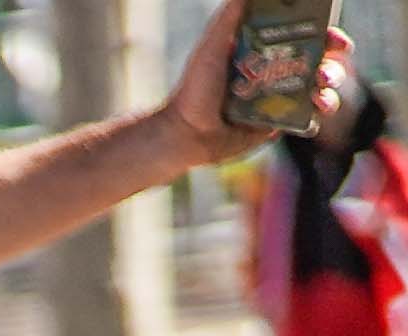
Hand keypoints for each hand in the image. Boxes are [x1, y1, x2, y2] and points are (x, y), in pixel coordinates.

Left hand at [172, 0, 350, 155]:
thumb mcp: (212, 47)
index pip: (309, 37)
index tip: (334, 38)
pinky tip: (314, 113)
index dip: (328, 35)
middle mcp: (278, 72)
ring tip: (320, 94)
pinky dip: (319, 113)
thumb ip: (230, 18)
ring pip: (321, 90)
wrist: (183, 134)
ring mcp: (281, 99)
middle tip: (327, 70)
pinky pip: (309, 118)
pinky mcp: (278, 124)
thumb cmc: (194, 88)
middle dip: (334, 63)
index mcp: (268, 51)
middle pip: (322, 61)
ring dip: (330, 89)